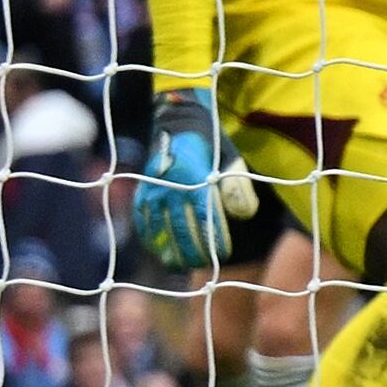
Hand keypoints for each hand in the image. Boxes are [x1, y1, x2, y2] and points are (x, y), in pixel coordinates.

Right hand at [134, 91, 232, 272]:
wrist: (177, 122)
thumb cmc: (212, 145)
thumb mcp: (231, 159)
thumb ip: (238, 186)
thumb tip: (245, 215)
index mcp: (196, 177)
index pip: (206, 217)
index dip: (214, 238)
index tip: (224, 253)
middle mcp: (171, 186)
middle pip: (182, 228)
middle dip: (194, 250)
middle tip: (206, 263)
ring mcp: (152, 190)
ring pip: (160, 229)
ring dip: (171, 250)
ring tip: (183, 265)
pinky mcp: (141, 193)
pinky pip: (143, 222)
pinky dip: (152, 240)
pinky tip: (161, 252)